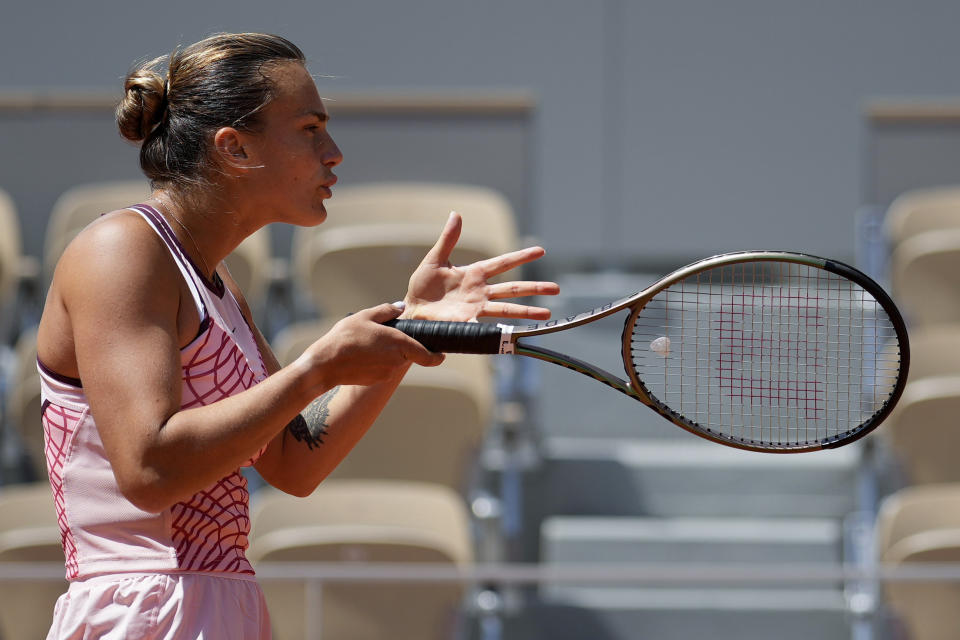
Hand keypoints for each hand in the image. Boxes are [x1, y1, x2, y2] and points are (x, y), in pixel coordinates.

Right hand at [302, 303, 444, 387]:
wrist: (325, 364)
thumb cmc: (345, 337)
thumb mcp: (365, 316)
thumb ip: (387, 310)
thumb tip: (401, 307)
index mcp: (400, 344)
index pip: (428, 356)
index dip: (437, 357)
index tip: (442, 355)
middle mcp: (397, 361)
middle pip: (409, 354)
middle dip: (402, 346)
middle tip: (384, 336)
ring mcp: (387, 373)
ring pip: (395, 361)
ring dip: (388, 354)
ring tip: (367, 343)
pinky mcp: (376, 380)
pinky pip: (383, 369)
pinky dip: (378, 362)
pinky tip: (362, 354)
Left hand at [403, 212, 559, 321]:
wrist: (411, 311)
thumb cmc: (422, 287)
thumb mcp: (434, 260)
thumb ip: (448, 239)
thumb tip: (456, 213)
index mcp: (474, 274)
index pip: (503, 263)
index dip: (522, 256)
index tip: (541, 251)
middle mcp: (480, 292)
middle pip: (513, 288)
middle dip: (535, 288)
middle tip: (556, 289)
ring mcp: (476, 308)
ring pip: (508, 308)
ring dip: (527, 311)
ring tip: (546, 314)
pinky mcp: (468, 323)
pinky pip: (487, 327)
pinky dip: (501, 331)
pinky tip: (516, 334)